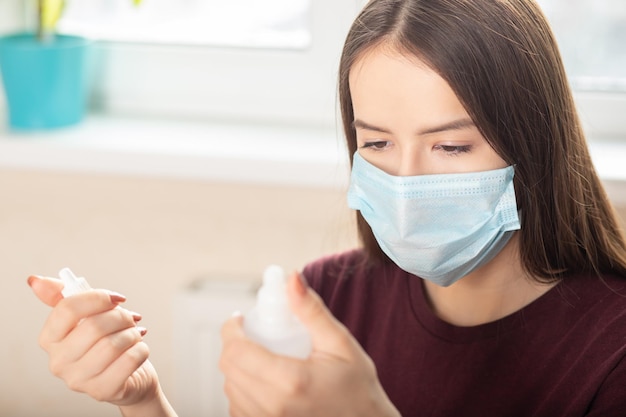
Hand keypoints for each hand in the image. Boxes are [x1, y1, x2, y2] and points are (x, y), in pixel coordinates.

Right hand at [27, 275, 160, 408]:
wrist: (130, 376)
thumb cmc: (106, 341)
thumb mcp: (86, 315)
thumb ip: (61, 296)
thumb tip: (36, 281)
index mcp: (49, 339)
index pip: (68, 308)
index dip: (98, 297)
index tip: (117, 298)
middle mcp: (58, 362)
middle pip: (94, 326)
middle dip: (121, 316)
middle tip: (130, 318)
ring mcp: (79, 380)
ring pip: (114, 343)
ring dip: (132, 333)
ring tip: (134, 334)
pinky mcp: (103, 391)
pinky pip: (130, 359)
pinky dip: (141, 349)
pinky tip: (138, 349)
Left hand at [219, 271, 400, 416]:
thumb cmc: (358, 388)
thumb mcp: (339, 343)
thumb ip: (311, 310)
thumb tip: (291, 278)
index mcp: (290, 381)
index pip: (236, 352)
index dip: (230, 330)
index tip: (239, 319)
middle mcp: (273, 407)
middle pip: (229, 369)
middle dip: (234, 344)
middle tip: (251, 332)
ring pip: (231, 390)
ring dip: (238, 368)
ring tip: (261, 355)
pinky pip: (239, 409)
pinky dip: (243, 391)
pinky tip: (264, 381)